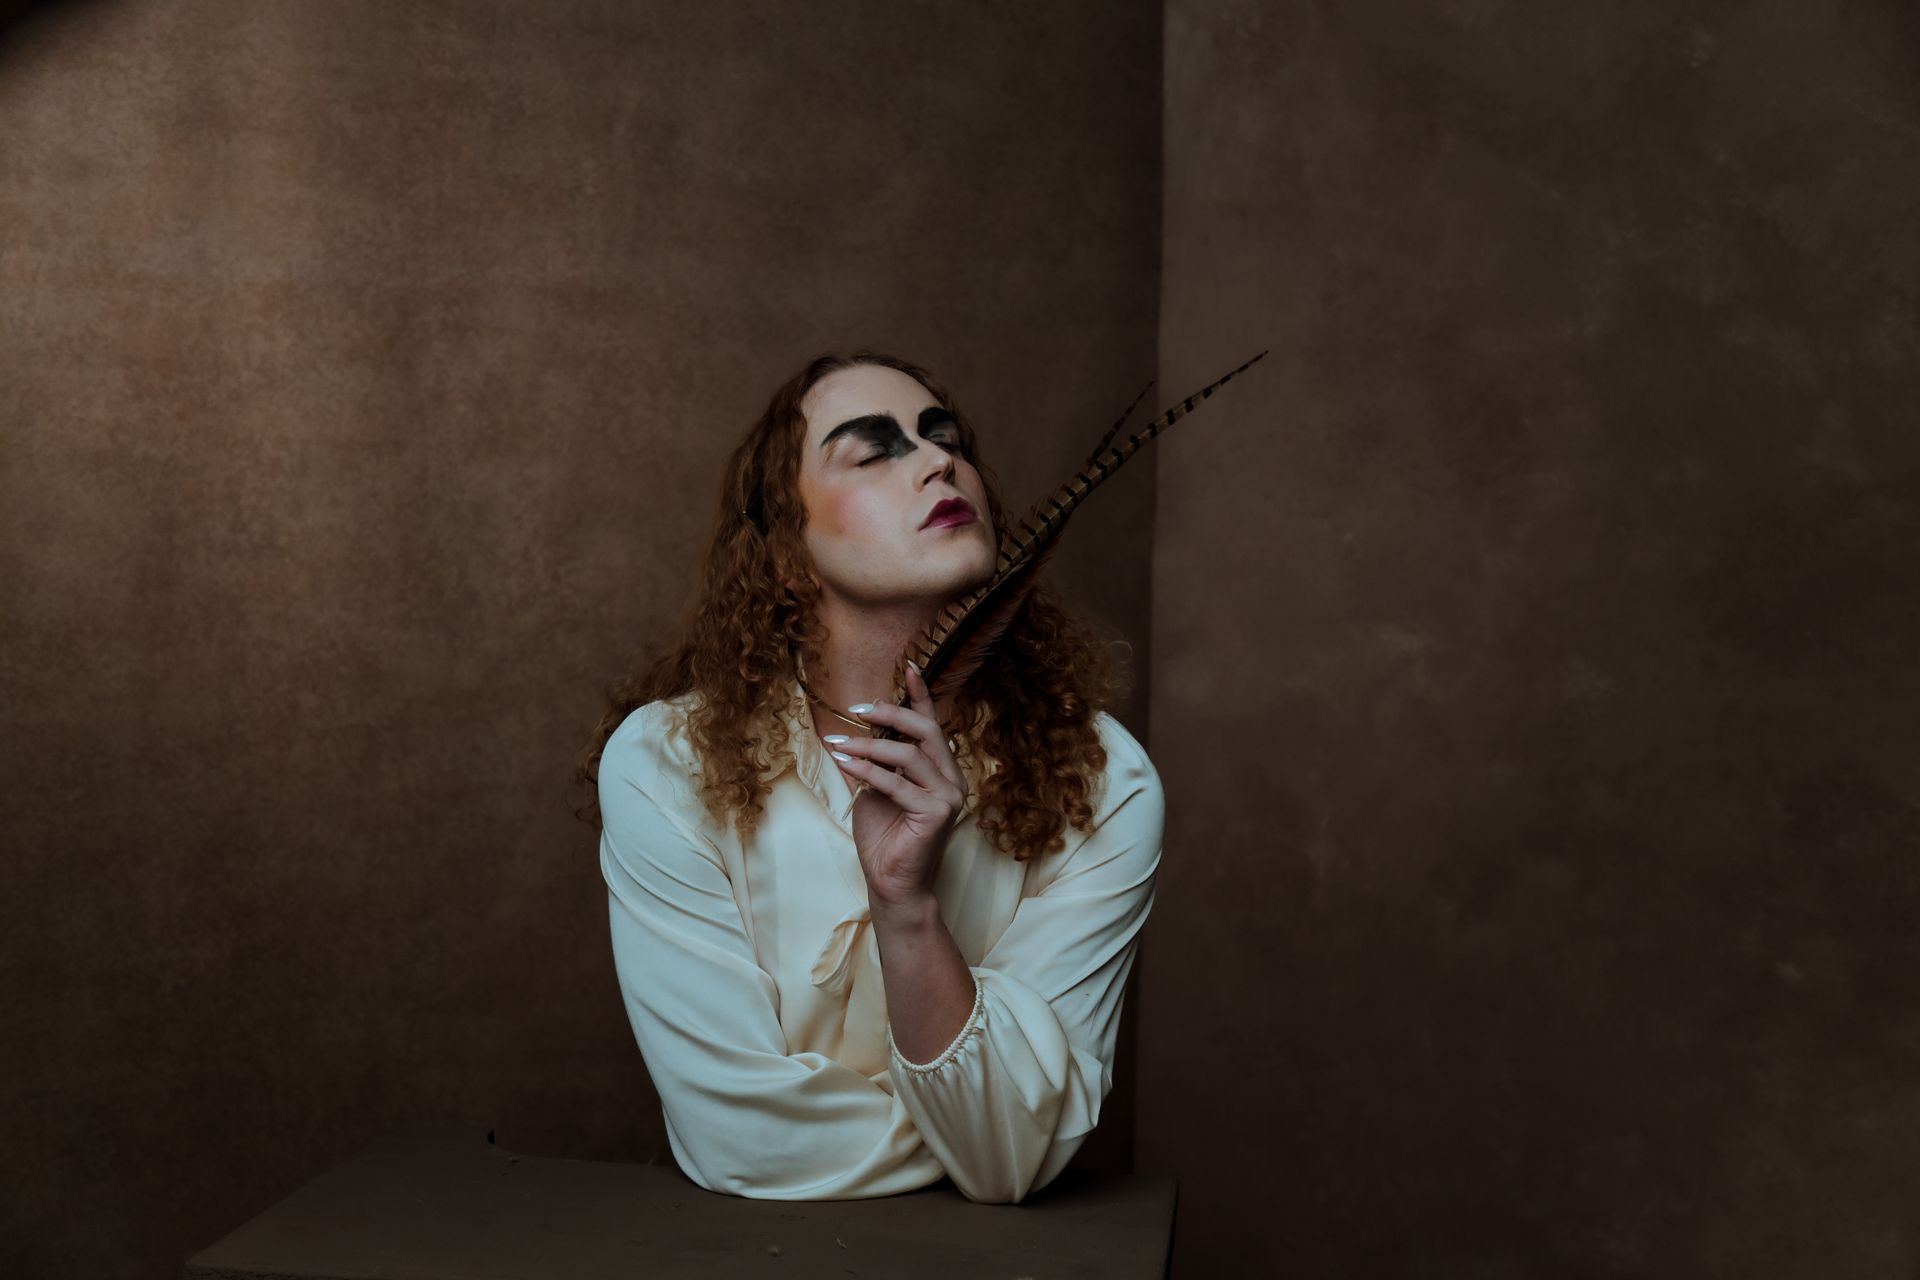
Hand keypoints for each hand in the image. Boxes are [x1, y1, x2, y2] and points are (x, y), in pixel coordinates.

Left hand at [826, 661, 968, 912]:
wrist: (890, 882)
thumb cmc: (883, 838)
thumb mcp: (873, 790)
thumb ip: (872, 762)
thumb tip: (850, 731)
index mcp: (940, 771)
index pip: (932, 725)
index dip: (920, 696)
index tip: (908, 666)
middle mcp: (951, 779)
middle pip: (925, 731)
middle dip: (892, 713)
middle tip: (858, 708)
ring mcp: (948, 796)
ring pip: (908, 755)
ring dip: (869, 745)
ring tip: (839, 744)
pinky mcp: (937, 812)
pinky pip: (897, 783)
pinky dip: (868, 771)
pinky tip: (845, 763)